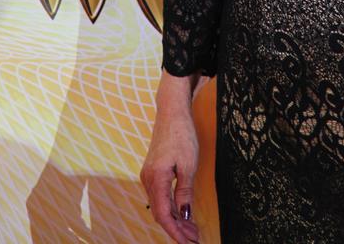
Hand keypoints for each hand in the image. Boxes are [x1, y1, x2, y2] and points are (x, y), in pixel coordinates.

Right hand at [141, 99, 200, 242]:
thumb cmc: (182, 134)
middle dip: (177, 229)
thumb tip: (185, 215)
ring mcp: (148, 175)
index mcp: (156, 178)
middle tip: (195, 239)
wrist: (172, 112)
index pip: (163, 215)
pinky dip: (171, 207)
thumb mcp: (189, 164)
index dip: (176, 232)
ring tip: (192, 230)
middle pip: (160, 213)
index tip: (189, 242)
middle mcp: (148, 179)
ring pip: (159, 206)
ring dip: (175, 219)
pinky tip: (183, 212)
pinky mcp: (152, 172)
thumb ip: (185, 192)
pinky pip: (160, 196)